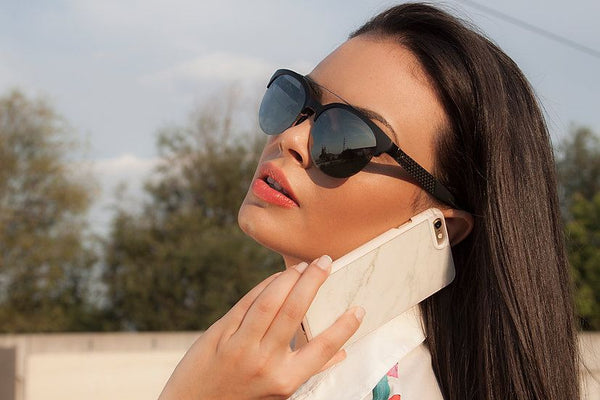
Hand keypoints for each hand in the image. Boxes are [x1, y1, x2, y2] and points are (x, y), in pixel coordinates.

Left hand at [158, 255, 363, 399]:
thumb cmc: (244, 399)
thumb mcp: (280, 393)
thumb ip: (308, 371)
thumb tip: (341, 354)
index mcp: (286, 380)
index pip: (323, 348)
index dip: (343, 328)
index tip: (358, 309)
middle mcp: (264, 362)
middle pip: (294, 312)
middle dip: (313, 282)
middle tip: (326, 262)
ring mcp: (240, 346)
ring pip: (269, 302)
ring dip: (289, 277)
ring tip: (303, 265)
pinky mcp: (220, 333)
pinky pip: (247, 303)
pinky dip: (264, 286)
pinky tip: (277, 277)